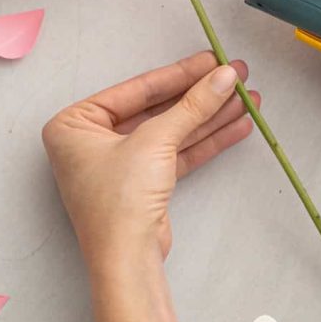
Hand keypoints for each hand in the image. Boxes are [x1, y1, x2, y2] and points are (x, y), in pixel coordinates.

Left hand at [42, 51, 256, 269]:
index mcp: (75, 124)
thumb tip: (223, 77)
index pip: (136, 90)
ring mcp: (119, 165)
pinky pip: (176, 153)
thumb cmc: (118, 201)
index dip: (179, 74)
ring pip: (171, 131)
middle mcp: (92, 142)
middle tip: (232, 76)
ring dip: (209, 116)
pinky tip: (236, 125)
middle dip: (199, 96)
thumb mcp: (156, 141)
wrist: (127, 260)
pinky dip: (205, 140)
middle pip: (157, 109)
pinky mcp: (142, 184)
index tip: (211, 61)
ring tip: (246, 99)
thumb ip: (192, 106)